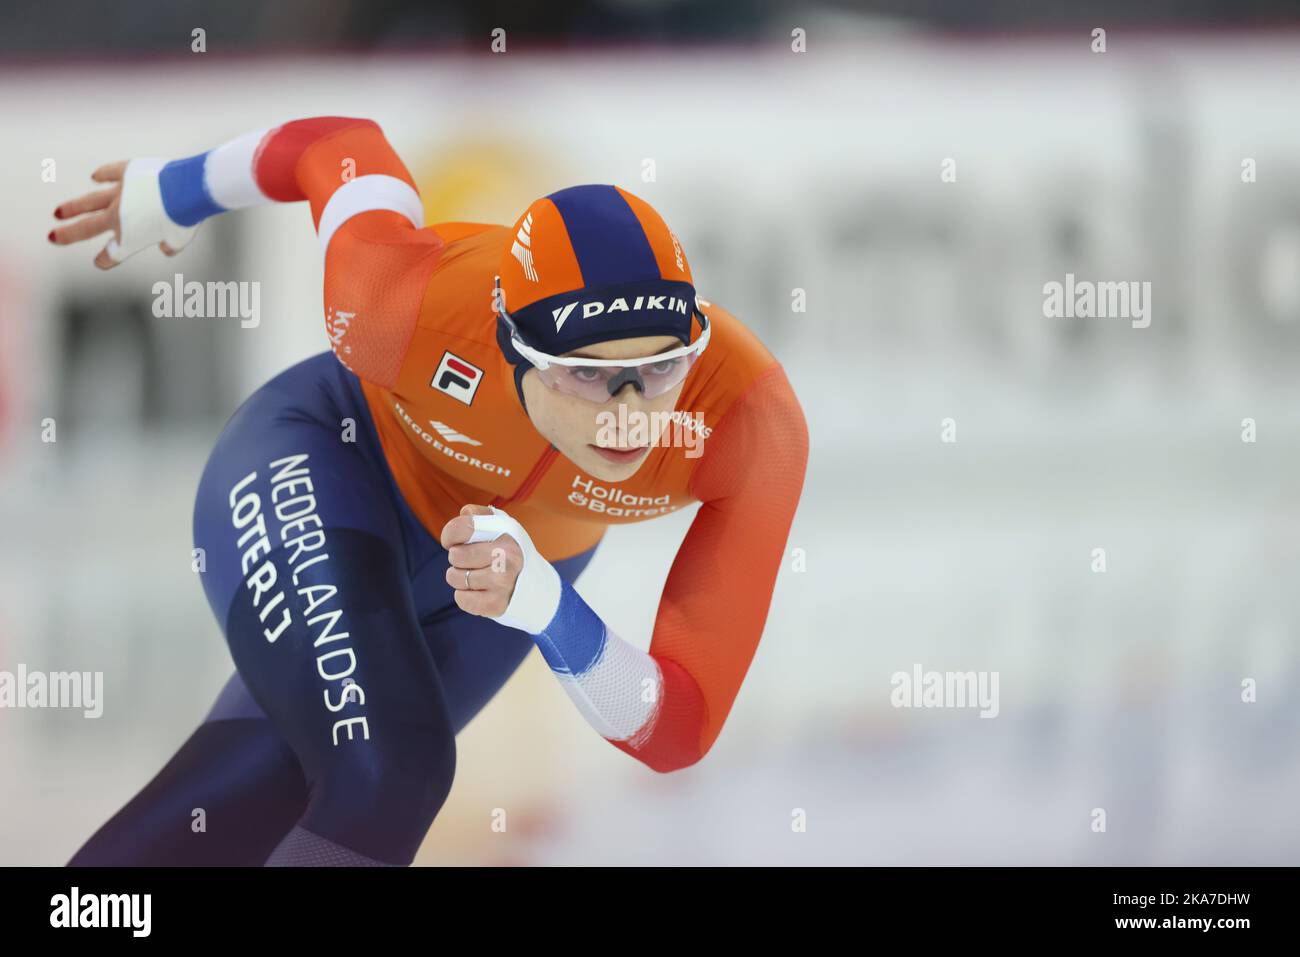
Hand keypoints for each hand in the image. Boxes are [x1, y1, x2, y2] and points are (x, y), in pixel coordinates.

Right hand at [48, 160, 190, 268]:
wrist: (185, 191)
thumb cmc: (184, 219)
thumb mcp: (179, 239)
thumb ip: (169, 245)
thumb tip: (165, 247)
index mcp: (130, 237)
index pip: (113, 253)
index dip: (106, 259)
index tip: (101, 262)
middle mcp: (119, 216)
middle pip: (87, 228)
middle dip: (69, 234)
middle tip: (53, 237)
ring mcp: (121, 193)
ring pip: (90, 201)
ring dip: (74, 207)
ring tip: (59, 212)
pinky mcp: (128, 172)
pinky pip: (111, 173)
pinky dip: (103, 175)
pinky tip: (94, 177)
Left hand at [440, 504, 522, 617]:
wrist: (536, 586)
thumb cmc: (509, 552)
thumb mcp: (502, 527)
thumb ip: (481, 515)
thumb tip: (465, 514)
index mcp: (506, 534)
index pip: (461, 528)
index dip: (449, 534)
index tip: (453, 541)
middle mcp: (506, 557)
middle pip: (455, 555)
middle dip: (457, 558)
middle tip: (473, 561)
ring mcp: (502, 582)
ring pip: (455, 578)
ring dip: (459, 578)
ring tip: (476, 576)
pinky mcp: (496, 604)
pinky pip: (461, 599)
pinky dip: (464, 596)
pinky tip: (479, 591)